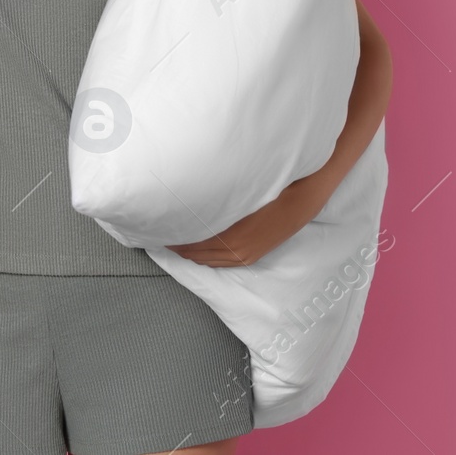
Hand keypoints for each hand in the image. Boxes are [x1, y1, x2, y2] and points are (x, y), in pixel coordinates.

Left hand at [162, 178, 328, 267]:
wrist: (298, 201)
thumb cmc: (265, 193)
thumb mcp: (235, 197)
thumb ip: (211, 203)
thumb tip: (184, 201)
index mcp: (228, 236)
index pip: (188, 242)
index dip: (170, 236)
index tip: (157, 227)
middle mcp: (233, 251)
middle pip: (193, 254)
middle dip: (175, 244)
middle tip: (158, 234)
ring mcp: (241, 256)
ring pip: (204, 260)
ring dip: (187, 251)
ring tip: (171, 240)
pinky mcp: (249, 258)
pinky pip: (217, 262)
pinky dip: (202, 256)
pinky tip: (194, 248)